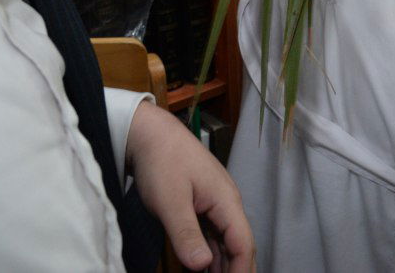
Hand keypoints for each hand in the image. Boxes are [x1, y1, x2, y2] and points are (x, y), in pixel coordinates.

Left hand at [126, 101, 254, 271]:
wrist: (151, 135)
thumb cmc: (162, 162)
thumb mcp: (170, 201)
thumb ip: (186, 233)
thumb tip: (202, 266)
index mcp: (226, 201)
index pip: (243, 243)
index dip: (242, 269)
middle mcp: (226, 205)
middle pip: (239, 244)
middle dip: (238, 269)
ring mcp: (215, 205)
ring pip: (226, 242)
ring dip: (223, 265)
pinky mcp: (201, 206)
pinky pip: (212, 236)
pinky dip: (211, 255)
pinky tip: (204, 269)